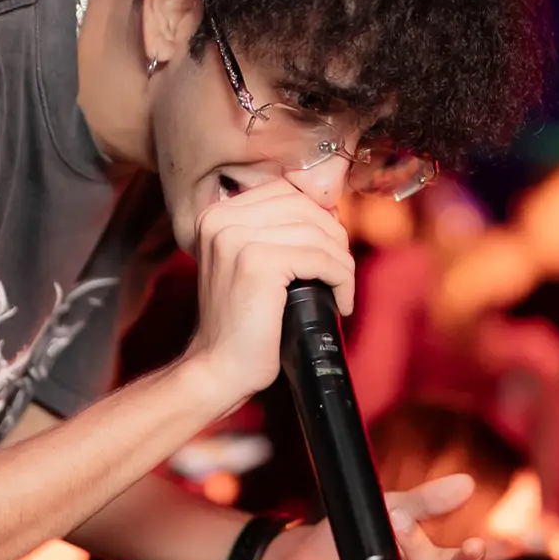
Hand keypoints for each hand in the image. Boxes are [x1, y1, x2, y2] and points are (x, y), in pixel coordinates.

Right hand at [185, 180, 356, 399]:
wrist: (217, 368)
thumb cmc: (241, 323)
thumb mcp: (249, 264)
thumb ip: (274, 232)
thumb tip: (329, 211)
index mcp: (216, 214)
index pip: (285, 190)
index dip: (318, 216)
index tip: (330, 248)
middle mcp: (221, 219)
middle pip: (304, 206)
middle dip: (334, 238)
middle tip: (340, 271)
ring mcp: (237, 238)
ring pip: (317, 233)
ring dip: (342, 263)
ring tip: (341, 290)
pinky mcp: (258, 263)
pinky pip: (320, 259)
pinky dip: (341, 280)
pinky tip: (340, 303)